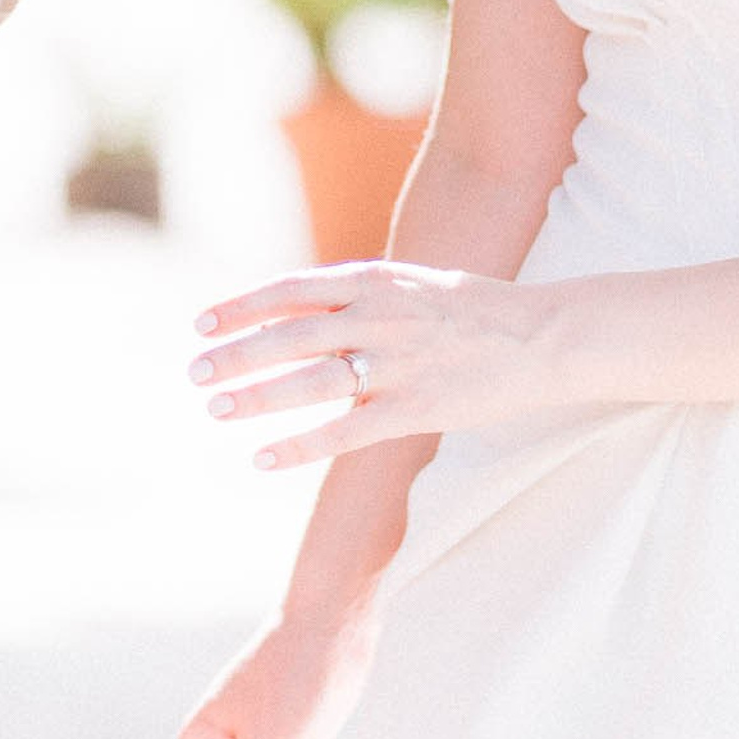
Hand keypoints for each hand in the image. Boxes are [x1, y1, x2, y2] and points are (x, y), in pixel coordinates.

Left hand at [189, 261, 549, 470]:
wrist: (545, 336)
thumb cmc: (474, 308)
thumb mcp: (411, 282)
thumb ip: (360, 293)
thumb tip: (303, 305)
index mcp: (375, 280)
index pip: (290, 291)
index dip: (242, 307)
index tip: (201, 323)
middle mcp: (379, 317)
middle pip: (289, 337)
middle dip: (236, 355)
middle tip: (194, 372)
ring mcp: (399, 364)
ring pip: (310, 383)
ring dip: (257, 398)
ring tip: (215, 409)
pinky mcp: (419, 408)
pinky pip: (347, 432)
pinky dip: (299, 444)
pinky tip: (261, 458)